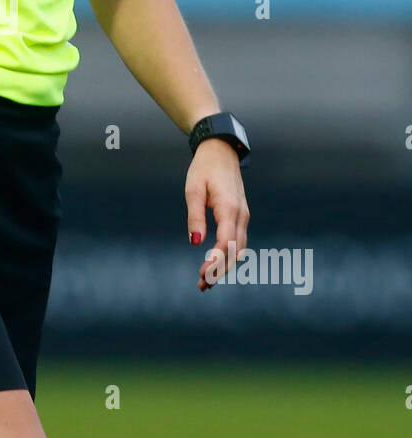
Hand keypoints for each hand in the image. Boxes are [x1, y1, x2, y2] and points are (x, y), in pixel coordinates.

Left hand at [185, 140, 249, 290]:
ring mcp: (244, 216)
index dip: (215, 261)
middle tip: (201, 286)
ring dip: (224, 267)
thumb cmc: (204, 169)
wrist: (222, 152)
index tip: (202, 275)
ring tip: (205, 282)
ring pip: (239, 249)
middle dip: (220, 270)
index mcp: (229, 207)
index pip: (226, 242)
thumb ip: (194, 216)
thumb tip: (196, 243)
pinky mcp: (241, 216)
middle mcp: (241, 214)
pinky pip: (238, 241)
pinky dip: (228, 256)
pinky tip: (215, 266)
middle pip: (235, 251)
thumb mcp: (193, 190)